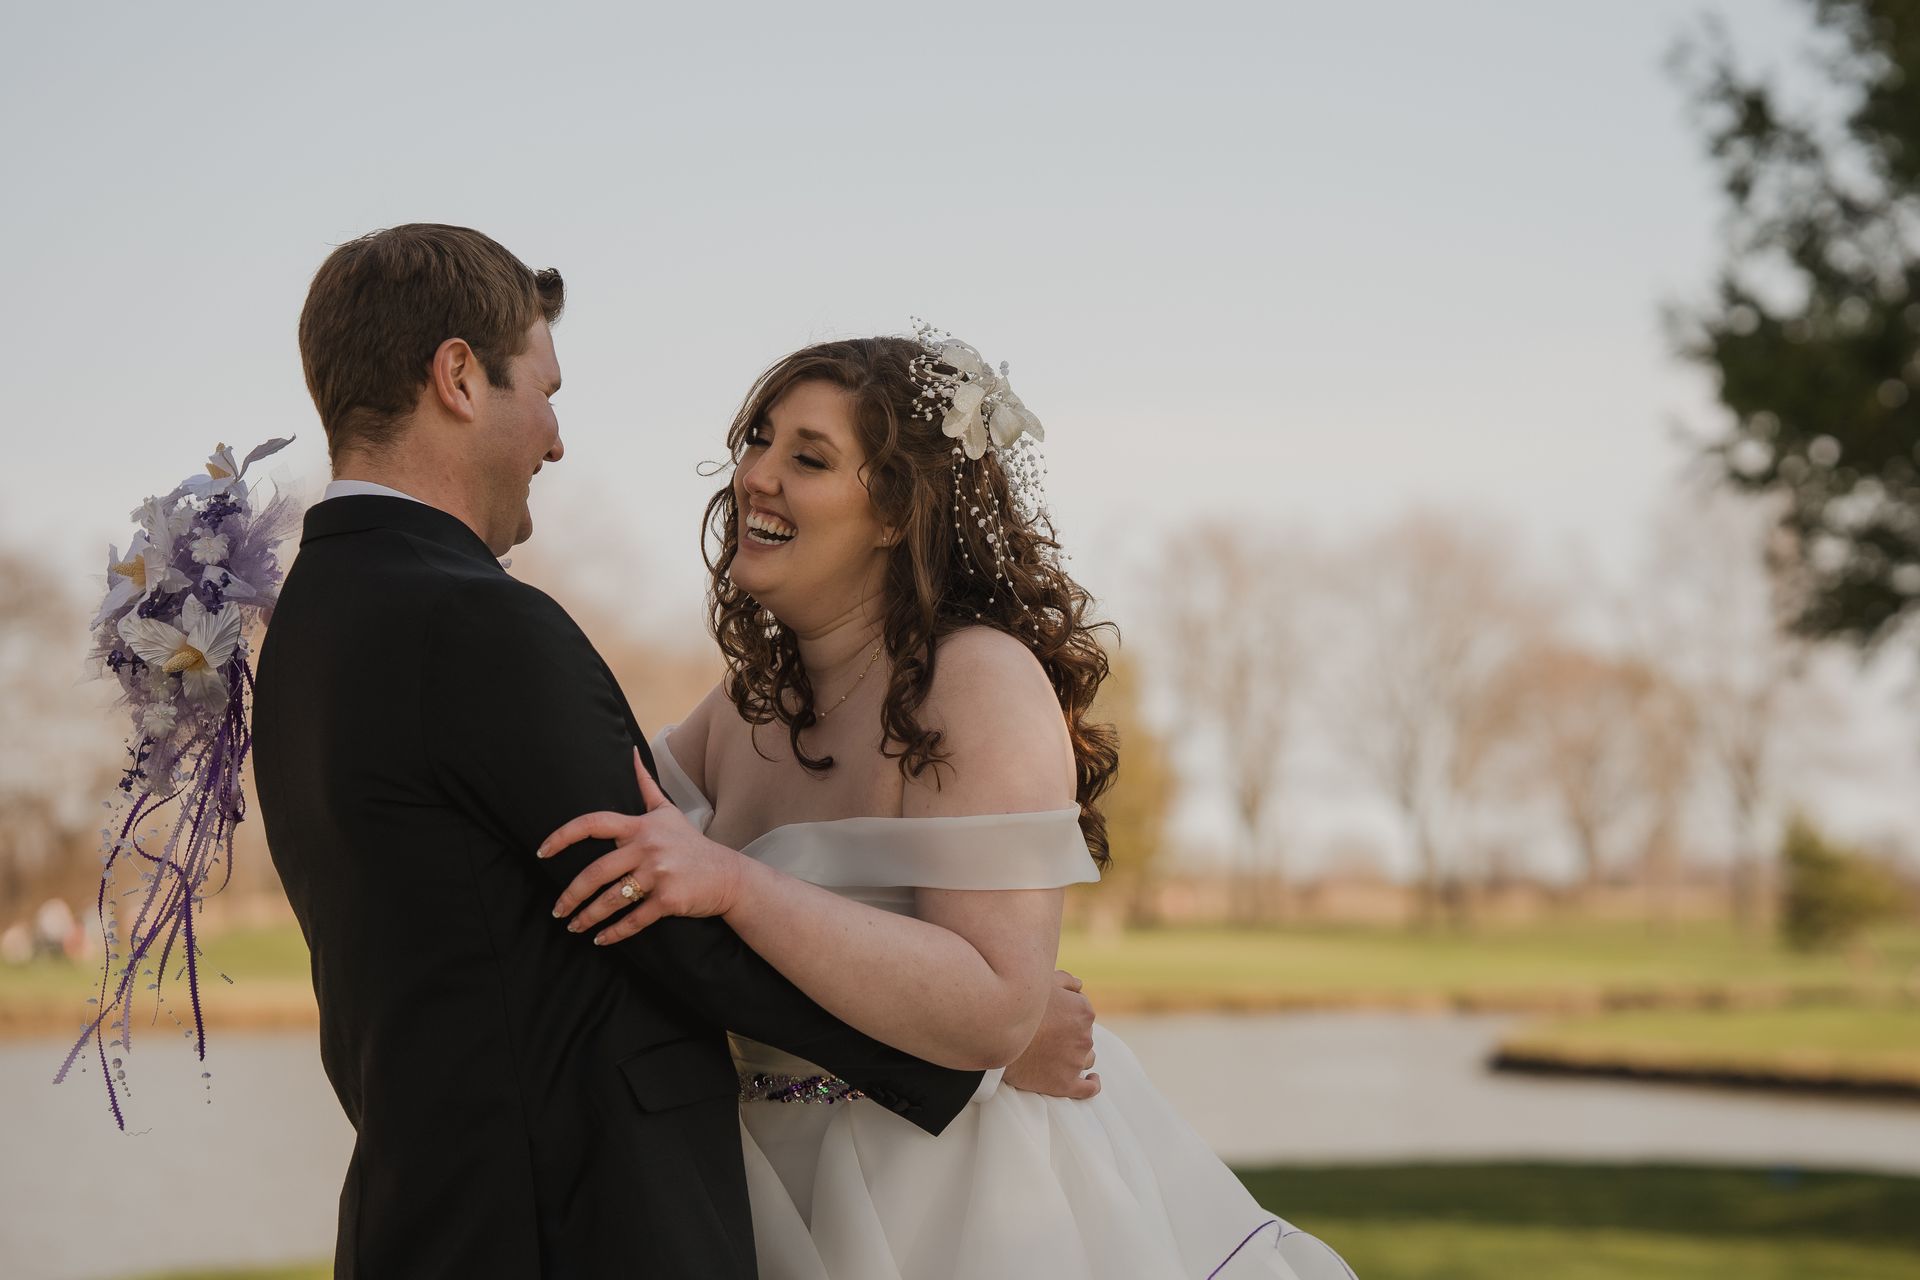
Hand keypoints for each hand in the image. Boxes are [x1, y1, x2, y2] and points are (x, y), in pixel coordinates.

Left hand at [538, 748, 746, 944]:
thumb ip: (646, 784)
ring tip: (574, 926)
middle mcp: (647, 848)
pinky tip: (600, 939)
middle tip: (557, 910)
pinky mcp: (668, 900)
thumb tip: (631, 752)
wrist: (728, 876)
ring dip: (587, 917)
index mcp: (641, 827)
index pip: (593, 824)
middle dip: (570, 895)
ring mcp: (658, 874)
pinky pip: (633, 919)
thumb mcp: (668, 812)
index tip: (542, 851)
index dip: (563, 837)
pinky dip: (613, 933)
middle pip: (595, 872)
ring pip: (611, 899)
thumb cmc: (692, 844)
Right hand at [1003, 969, 1098, 1098]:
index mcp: (1083, 1011)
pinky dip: (1092, 1084)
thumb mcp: (1041, 983)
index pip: (1083, 1011)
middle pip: (1084, 1035)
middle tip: (1046, 1033)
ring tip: (1053, 1053)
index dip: (1067, 1012)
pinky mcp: (1065, 1084)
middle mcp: (1085, 1037)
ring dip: (1075, 1056)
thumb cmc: (1015, 1005)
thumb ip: (1066, 980)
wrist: (992, 1037)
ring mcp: (1075, 1062)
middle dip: (1070, 1034)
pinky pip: (1088, 1089)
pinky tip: (1092, 1080)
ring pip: (1085, 1059)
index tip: (1052, 1015)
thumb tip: (1080, 985)